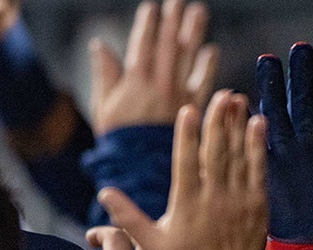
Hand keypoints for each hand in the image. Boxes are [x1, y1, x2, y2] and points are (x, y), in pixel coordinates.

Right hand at [89, 0, 218, 134]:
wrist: (144, 170)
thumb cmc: (121, 142)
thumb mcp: (104, 108)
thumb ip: (105, 75)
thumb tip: (99, 45)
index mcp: (135, 83)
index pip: (142, 45)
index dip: (147, 24)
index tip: (152, 6)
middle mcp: (160, 85)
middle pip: (168, 46)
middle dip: (173, 20)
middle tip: (180, 0)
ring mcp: (180, 96)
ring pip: (188, 58)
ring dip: (194, 33)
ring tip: (199, 12)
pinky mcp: (195, 110)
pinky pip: (205, 84)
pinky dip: (208, 67)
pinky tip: (213, 51)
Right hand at [97, 90, 267, 249]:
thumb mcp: (152, 243)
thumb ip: (128, 216)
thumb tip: (103, 192)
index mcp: (187, 205)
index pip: (186, 164)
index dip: (187, 136)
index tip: (188, 110)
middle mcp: (215, 200)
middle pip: (216, 154)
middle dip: (217, 122)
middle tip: (219, 94)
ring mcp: (239, 200)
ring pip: (238, 156)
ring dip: (238, 125)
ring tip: (237, 99)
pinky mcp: (258, 202)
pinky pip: (258, 169)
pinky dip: (258, 145)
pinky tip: (258, 123)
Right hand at [256, 43, 312, 249]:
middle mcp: (307, 143)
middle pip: (302, 100)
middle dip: (301, 74)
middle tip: (300, 48)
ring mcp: (285, 152)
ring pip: (277, 110)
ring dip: (272, 86)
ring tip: (269, 59)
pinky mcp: (266, 166)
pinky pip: (258, 138)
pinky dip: (253, 118)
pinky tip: (248, 96)